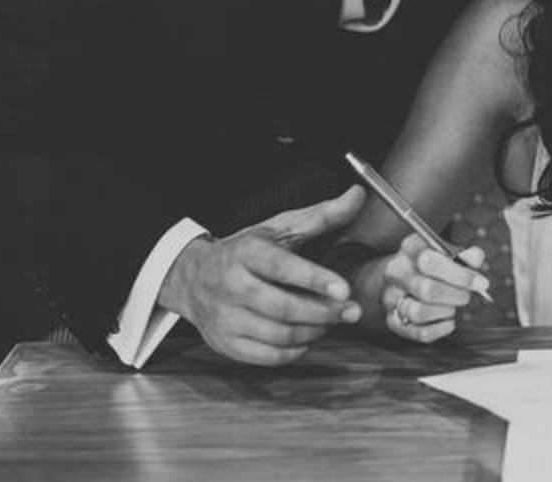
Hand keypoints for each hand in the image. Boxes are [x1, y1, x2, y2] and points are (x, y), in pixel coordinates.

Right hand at [158, 185, 365, 365]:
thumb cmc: (245, 251)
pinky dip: (294, 351)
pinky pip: (267, 356)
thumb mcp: (280, 227)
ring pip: (278, 335)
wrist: (193, 277)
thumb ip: (322, 215)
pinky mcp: (225, 343)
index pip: (282, 267)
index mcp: (246, 253)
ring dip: (313, 331)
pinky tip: (308, 338)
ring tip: (332, 321)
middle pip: (282, 307)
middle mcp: (232, 286)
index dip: (315, 279)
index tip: (344, 289)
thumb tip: (357, 195)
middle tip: (352, 312)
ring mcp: (226, 317)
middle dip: (324, 312)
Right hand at [379, 234, 488, 343]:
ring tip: (452, 306)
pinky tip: (447, 319)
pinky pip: (421, 332)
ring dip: (445, 311)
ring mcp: (391, 298)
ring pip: (419, 312)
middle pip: (426, 289)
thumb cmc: (431, 265)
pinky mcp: (394, 322)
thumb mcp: (447, 252)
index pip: (429, 260)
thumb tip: (475, 259)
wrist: (401, 279)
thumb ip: (465, 255)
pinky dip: (441, 328)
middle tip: (467, 295)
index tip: (480, 283)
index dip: (459, 273)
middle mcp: (396, 272)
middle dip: (455, 295)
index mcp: (410, 248)